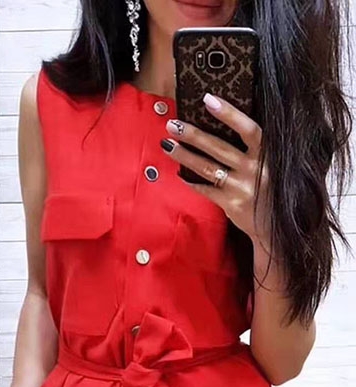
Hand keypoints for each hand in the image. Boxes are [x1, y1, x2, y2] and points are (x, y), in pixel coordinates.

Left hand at [160, 93, 271, 251]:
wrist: (280, 225)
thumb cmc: (277, 190)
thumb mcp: (278, 165)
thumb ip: (260, 149)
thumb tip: (235, 126)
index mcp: (269, 154)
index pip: (249, 129)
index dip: (229, 114)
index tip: (208, 99)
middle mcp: (255, 169)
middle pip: (219, 148)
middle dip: (193, 135)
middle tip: (172, 124)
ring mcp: (242, 187)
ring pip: (208, 168)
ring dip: (185, 156)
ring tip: (167, 144)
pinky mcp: (232, 204)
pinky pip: (207, 190)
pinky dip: (192, 183)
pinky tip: (178, 175)